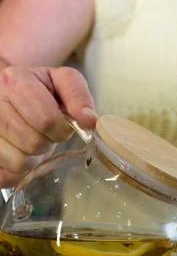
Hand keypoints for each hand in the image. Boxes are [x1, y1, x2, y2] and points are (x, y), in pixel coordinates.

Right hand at [0, 66, 96, 187]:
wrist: (12, 96)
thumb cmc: (40, 91)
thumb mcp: (62, 83)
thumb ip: (79, 96)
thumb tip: (89, 120)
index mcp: (15, 80)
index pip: (45, 120)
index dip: (60, 129)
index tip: (60, 126)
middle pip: (32, 142)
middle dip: (46, 143)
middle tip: (44, 134)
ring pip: (18, 162)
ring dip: (32, 158)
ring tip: (30, 142)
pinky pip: (6, 175)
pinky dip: (18, 172)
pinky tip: (19, 153)